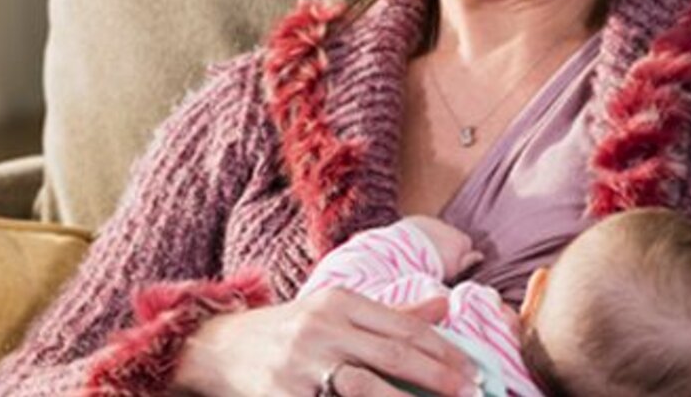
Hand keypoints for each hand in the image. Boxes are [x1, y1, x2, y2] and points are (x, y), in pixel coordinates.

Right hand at [173, 288, 479, 395]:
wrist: (215, 347)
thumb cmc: (286, 331)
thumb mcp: (332, 310)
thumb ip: (389, 312)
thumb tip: (444, 305)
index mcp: (338, 302)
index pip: (404, 327)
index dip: (445, 350)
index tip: (475, 370)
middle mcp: (321, 328)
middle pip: (394, 355)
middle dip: (440, 377)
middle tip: (473, 392)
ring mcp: (301, 366)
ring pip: (367, 388)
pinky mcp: (284, 396)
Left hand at [403, 216, 483, 276]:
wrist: (408, 252)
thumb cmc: (434, 265)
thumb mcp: (454, 269)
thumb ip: (468, 261)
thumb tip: (480, 255)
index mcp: (462, 240)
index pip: (466, 246)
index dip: (457, 257)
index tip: (448, 265)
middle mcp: (450, 227)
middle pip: (451, 237)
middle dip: (445, 246)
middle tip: (434, 261)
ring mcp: (433, 221)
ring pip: (436, 231)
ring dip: (432, 239)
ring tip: (422, 254)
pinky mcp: (417, 219)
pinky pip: (421, 227)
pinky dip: (419, 234)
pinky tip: (413, 245)